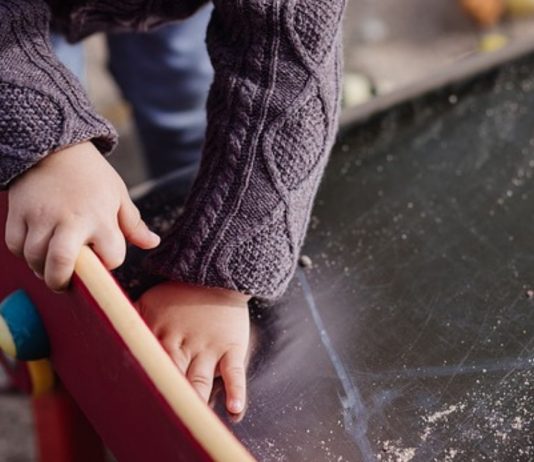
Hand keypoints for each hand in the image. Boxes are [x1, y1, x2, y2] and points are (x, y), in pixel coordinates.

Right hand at [5, 141, 159, 290]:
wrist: (54, 146)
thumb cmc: (92, 174)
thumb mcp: (118, 195)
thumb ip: (133, 224)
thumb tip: (153, 243)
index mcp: (100, 218)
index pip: (111, 257)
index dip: (110, 260)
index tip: (105, 254)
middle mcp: (70, 221)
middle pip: (61, 265)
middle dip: (62, 282)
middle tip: (66, 283)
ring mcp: (41, 217)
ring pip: (35, 259)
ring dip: (43, 269)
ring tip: (53, 266)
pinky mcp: (18, 213)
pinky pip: (16, 246)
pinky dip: (25, 254)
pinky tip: (37, 249)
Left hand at [136, 282, 250, 414]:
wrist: (217, 275)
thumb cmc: (180, 294)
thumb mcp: (149, 302)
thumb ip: (131, 321)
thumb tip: (107, 338)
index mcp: (160, 334)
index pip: (146, 365)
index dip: (140, 385)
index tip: (134, 404)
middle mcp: (183, 343)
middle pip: (172, 377)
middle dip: (166, 398)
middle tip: (160, 419)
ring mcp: (208, 346)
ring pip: (200, 379)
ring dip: (196, 399)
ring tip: (193, 417)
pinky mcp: (231, 347)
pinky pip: (234, 371)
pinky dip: (236, 390)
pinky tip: (234, 407)